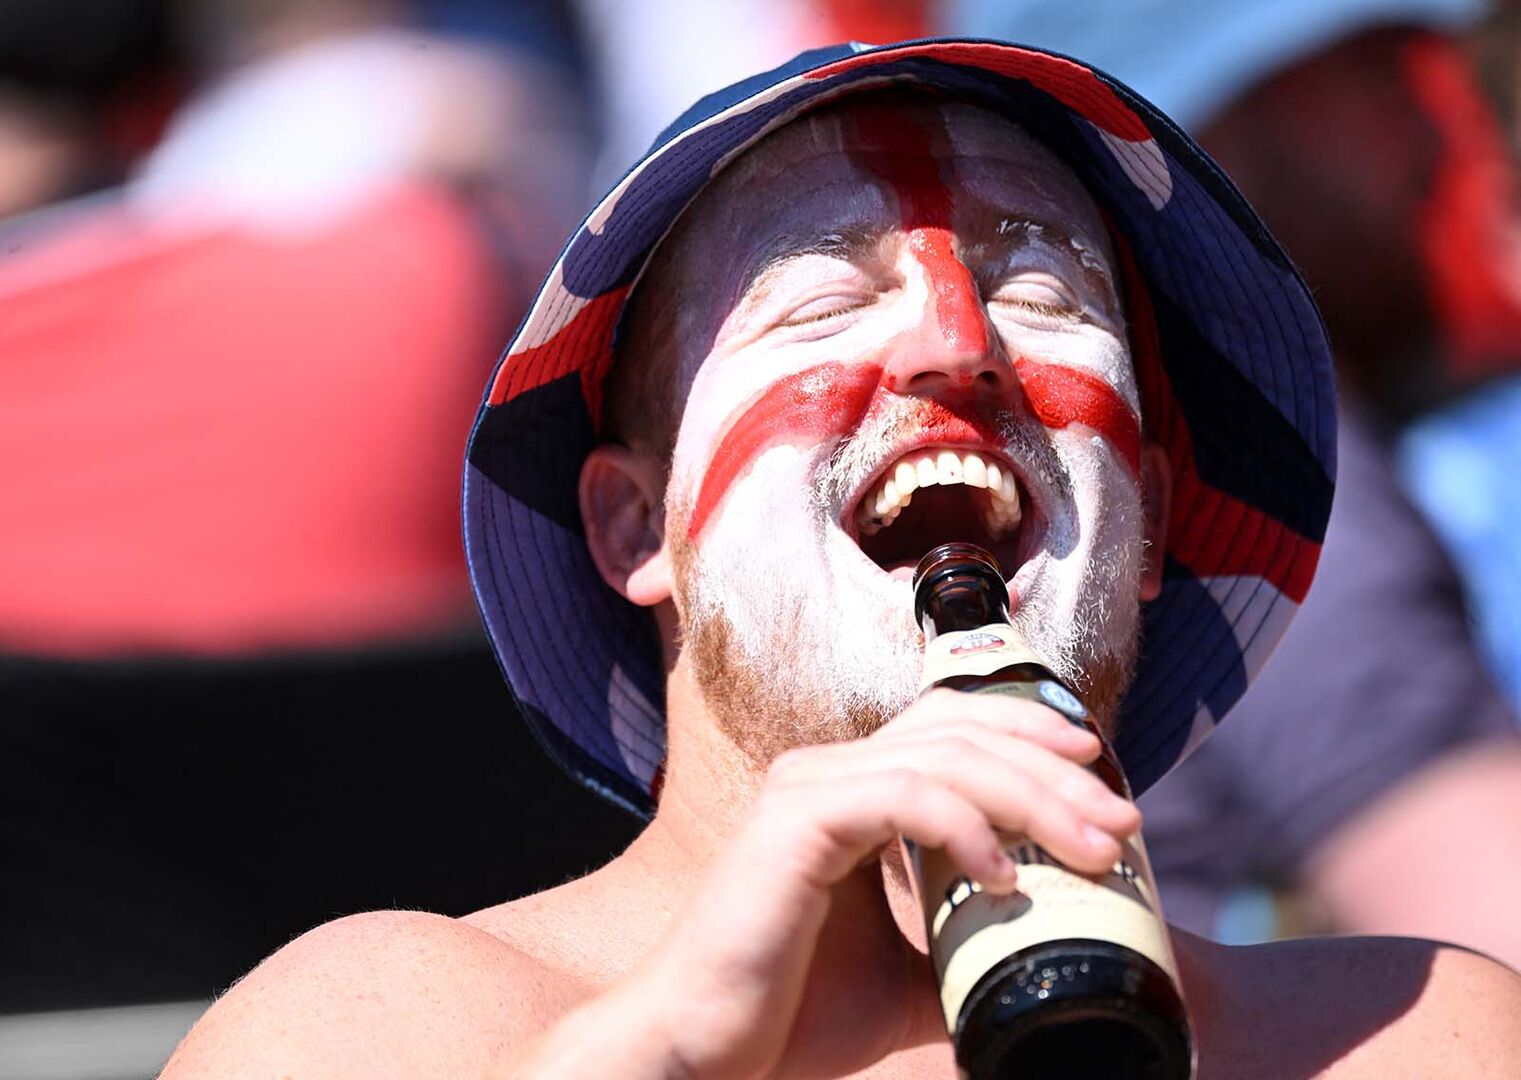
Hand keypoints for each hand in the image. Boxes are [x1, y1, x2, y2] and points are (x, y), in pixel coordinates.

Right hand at [516, 689, 1140, 1077]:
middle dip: (1052, 767)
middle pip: (962, 731)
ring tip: (1093, 851)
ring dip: (1031, 797)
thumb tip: (1047, 966)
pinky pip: (902, 798)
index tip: (1101, 772)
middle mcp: (829, 771)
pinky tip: (1007, 879)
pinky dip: (966, 829)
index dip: (1029, 733)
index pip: (951, 728)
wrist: (701, 1050)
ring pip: (944, 757)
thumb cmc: (788, 1014)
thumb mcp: (905, 981)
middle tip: (1122, 819)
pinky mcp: (796, 819)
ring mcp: (809, 787)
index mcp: (851, 792)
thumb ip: (965, 951)